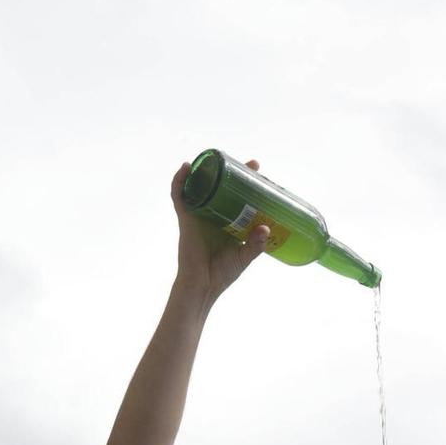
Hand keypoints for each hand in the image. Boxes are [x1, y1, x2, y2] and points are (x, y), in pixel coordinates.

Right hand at [172, 160, 269, 301]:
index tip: (262, 175)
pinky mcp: (186, 218)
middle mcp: (214, 215)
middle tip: (251, 165)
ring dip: (207, 171)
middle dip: (234, 173)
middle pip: (222, 187)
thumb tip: (266, 228)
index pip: (239, 198)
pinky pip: (179, 195)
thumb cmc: (222, 273)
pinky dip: (180, 181)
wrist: (203, 285)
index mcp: (229, 222)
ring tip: (219, 159)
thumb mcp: (244, 256)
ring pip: (201, 186)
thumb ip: (256, 244)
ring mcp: (199, 215)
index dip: (249, 185)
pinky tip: (186, 167)